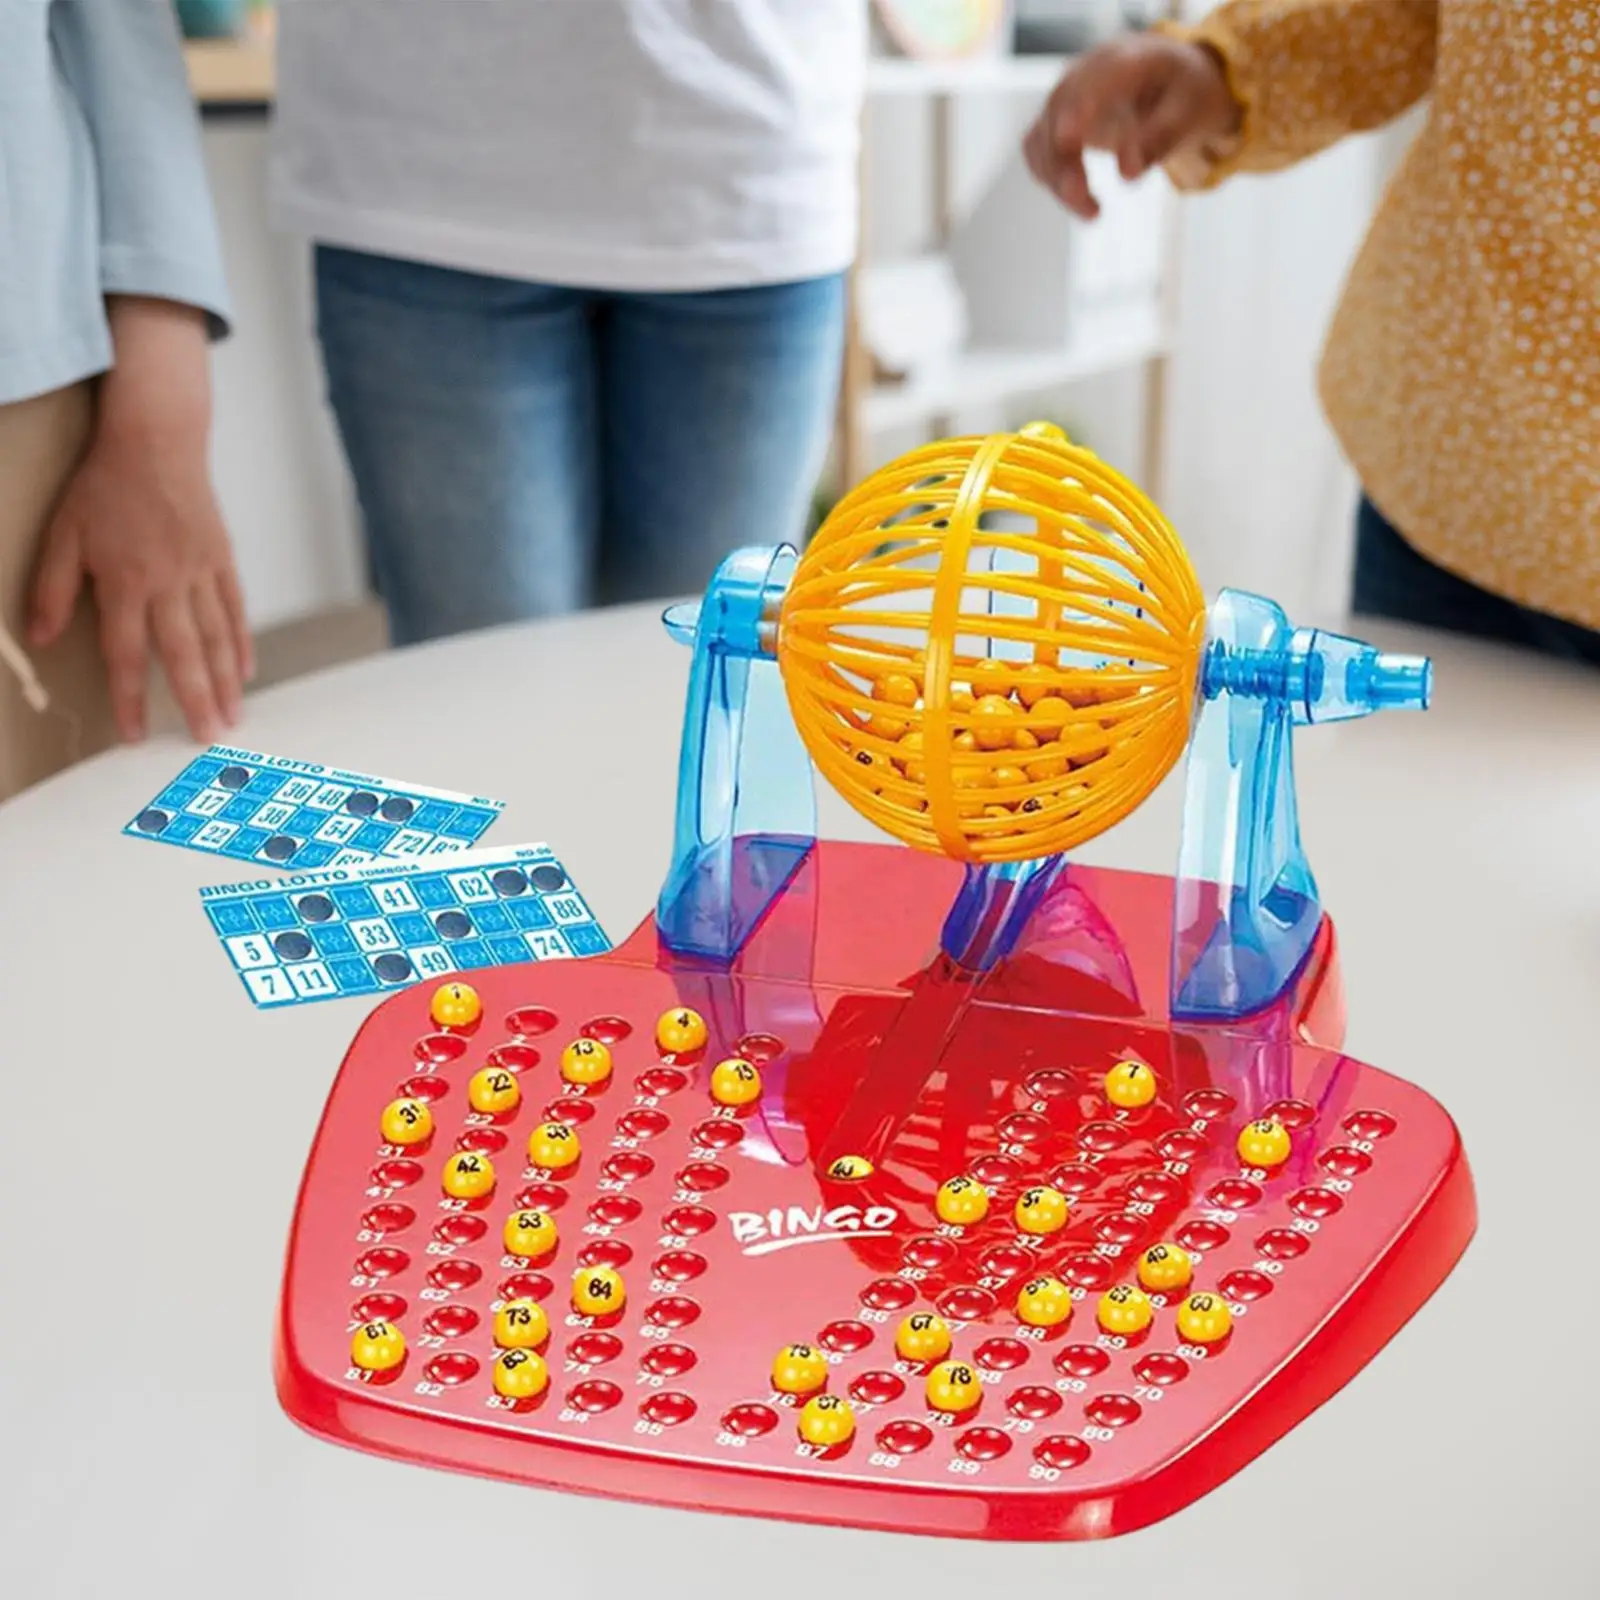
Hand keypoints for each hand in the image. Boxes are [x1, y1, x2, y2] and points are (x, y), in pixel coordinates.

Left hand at [28, 297, 252, 743]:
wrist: (158, 440)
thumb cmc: (107, 484)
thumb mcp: (63, 533)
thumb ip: (53, 589)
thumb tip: (43, 637)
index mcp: (126, 581)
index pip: (128, 653)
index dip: (130, 697)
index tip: (135, 733)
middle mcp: (169, 583)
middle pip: (184, 654)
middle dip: (195, 701)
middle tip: (206, 739)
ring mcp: (201, 573)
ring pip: (217, 638)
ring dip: (224, 683)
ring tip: (231, 718)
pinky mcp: (222, 560)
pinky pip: (235, 610)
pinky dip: (241, 644)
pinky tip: (245, 670)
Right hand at [1023, 34, 1239, 218]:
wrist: (1165, 80)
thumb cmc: (1180, 93)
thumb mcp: (1189, 111)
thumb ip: (1161, 138)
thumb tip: (1128, 175)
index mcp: (1126, 58)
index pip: (1096, 78)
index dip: (1079, 107)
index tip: (1068, 138)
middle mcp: (1086, 73)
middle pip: (1060, 111)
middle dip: (1064, 159)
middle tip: (1088, 207)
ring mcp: (1066, 98)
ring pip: (1043, 137)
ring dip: (1058, 180)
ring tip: (1092, 213)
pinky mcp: (1054, 122)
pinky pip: (1039, 152)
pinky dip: (1053, 180)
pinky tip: (1081, 202)